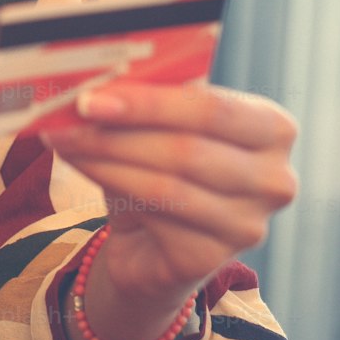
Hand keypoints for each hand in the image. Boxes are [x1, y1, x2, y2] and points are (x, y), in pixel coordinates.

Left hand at [41, 80, 298, 309]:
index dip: (152, 102)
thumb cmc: (164, 168)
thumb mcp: (163, 125)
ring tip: (65, 137)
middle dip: (121, 128)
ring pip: (165, 183)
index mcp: (272, 128)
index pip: (214, 109)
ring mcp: (248, 226)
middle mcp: (274, 180)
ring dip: (105, 156)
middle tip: (71, 113)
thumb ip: (150, 99)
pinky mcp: (212, 259)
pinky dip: (109, 183)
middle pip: (188, 148)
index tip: (97, 94)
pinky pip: (152, 216)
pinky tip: (81, 165)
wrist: (155, 244)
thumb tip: (99, 80)